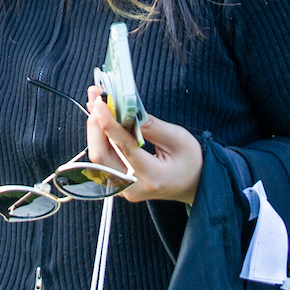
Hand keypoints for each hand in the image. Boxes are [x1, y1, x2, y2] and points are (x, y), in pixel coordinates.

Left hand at [86, 86, 201, 203]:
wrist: (195, 185)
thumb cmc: (190, 162)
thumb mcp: (178, 139)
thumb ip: (151, 125)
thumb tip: (126, 109)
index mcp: (153, 176)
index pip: (124, 148)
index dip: (108, 124)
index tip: (99, 104)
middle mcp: (134, 187)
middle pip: (101, 157)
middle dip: (95, 126)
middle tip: (96, 100)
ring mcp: (123, 189)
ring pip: (97, 159)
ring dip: (94, 130)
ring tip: (97, 106)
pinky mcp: (118, 184)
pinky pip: (101, 161)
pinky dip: (99, 139)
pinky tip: (101, 122)